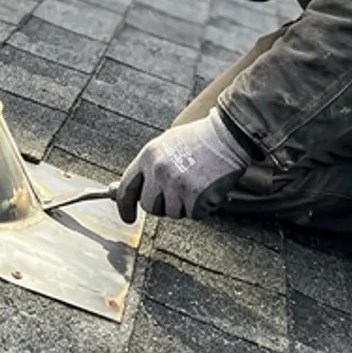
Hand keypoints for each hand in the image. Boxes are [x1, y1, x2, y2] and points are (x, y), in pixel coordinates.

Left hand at [116, 108, 250, 222]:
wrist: (229, 135)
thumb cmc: (199, 139)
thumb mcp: (166, 145)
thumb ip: (147, 168)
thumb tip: (122, 189)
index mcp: (148, 156)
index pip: (126, 188)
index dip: (125, 206)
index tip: (128, 217)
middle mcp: (159, 171)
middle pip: (149, 206)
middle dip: (162, 205)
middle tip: (178, 192)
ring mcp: (176, 185)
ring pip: (172, 213)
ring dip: (184, 205)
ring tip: (197, 183)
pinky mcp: (195, 198)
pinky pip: (194, 215)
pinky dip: (202, 207)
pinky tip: (208, 188)